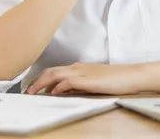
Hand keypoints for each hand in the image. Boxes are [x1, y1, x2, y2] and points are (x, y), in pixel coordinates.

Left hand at [24, 62, 143, 95]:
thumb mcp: (92, 81)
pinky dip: (58, 87)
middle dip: (36, 81)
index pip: (53, 70)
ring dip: (42, 84)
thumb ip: (77, 84)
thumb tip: (62, 91)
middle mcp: (77, 67)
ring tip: (33, 93)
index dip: (40, 78)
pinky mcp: (88, 80)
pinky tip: (53, 93)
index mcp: (77, 67)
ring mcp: (82, 72)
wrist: (131, 75)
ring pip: (55, 74)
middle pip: (50, 71)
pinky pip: (68, 82)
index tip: (32, 87)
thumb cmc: (114, 79)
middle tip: (27, 91)